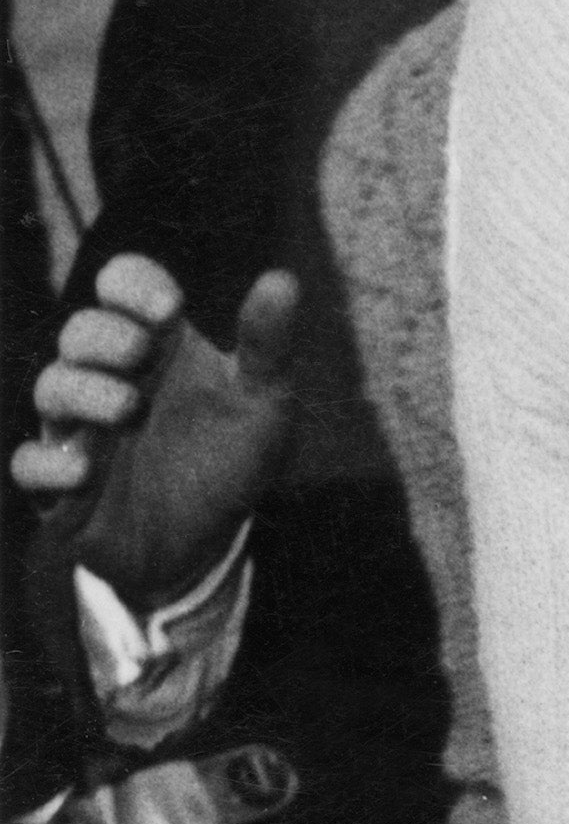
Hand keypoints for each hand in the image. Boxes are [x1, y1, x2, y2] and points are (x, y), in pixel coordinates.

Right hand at [14, 257, 298, 598]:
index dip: (132, 284)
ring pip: (51, 388)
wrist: (209, 544)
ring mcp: (80, 428)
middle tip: (143, 353)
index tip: (168, 308)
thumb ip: (267, 347)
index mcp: (157, 345)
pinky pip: (30, 464)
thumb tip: (282, 279)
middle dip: (104, 335)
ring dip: (82, 391)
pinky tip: (84, 470)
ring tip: (128, 409)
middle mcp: (110, 377)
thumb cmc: (229, 461)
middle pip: (80, 332)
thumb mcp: (262, 407)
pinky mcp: (62, 483)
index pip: (123, 285)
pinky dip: (50, 463)